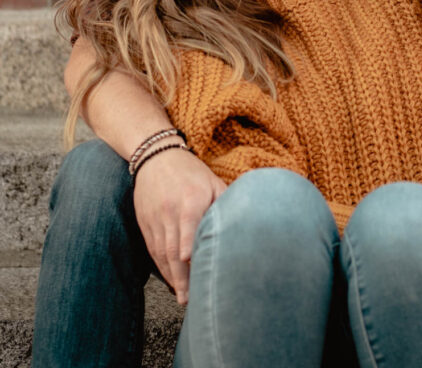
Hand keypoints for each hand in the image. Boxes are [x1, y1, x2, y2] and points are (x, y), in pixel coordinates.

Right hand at [133, 147, 226, 303]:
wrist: (156, 157)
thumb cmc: (191, 172)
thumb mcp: (212, 181)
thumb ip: (224, 203)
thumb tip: (243, 223)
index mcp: (191, 198)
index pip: (188, 226)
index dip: (188, 246)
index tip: (192, 264)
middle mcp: (170, 210)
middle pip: (173, 247)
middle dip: (181, 276)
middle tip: (189, 298)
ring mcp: (155, 218)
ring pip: (161, 252)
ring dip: (171, 277)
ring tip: (182, 296)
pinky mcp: (145, 223)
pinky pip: (152, 249)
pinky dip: (161, 267)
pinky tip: (171, 280)